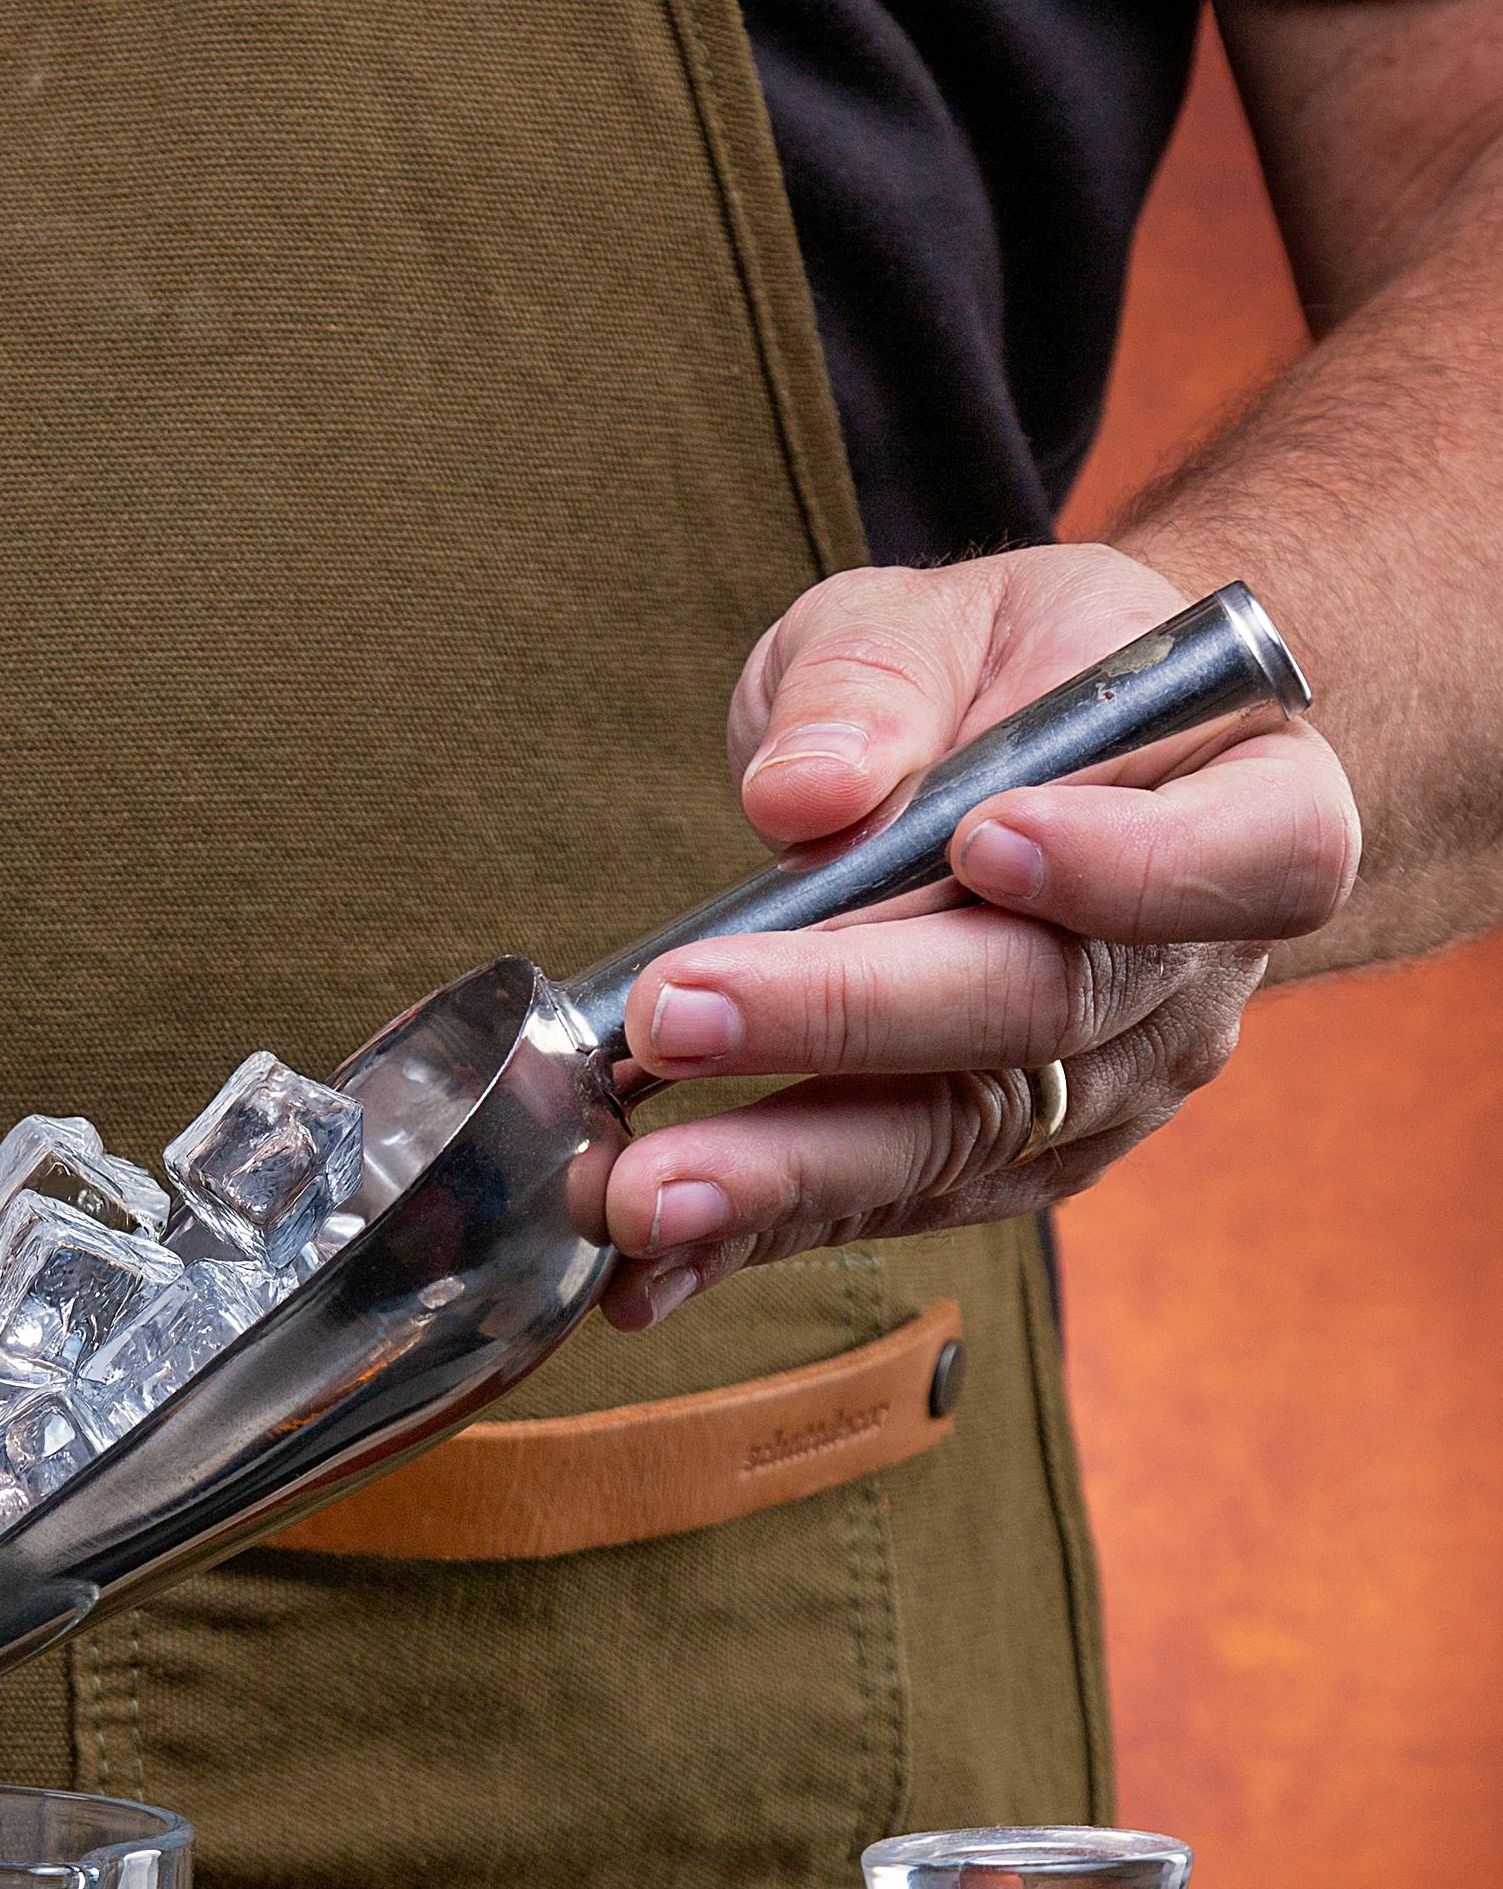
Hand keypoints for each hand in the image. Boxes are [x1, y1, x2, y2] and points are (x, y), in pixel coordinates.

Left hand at [591, 545, 1362, 1327]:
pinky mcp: (1001, 1166)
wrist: (1046, 765)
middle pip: (1044, 1014)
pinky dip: (752, 1239)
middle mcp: (1192, 975)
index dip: (1127, 865)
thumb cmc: (1009, 675)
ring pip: (952, 1142)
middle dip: (849, 1020)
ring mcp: (1103, 1091)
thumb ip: (878, 680)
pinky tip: (645, 1269)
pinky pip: (878, 1207)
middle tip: (677, 1018)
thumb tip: (801, 790)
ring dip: (781, 1174)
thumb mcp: (947, 619)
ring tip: (635, 1190)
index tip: (979, 840)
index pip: (1250, 855)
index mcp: (1254, 801)